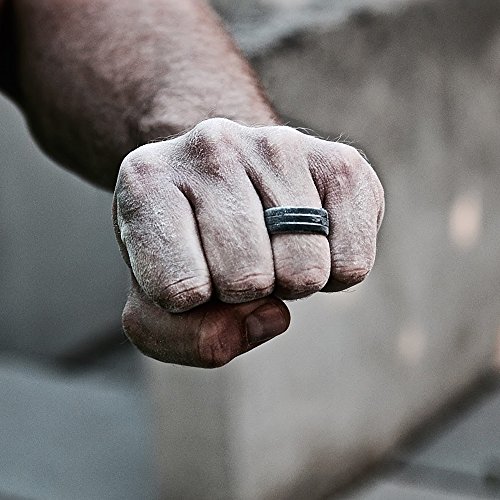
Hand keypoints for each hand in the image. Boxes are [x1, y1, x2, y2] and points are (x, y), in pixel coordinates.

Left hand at [113, 118, 383, 366]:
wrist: (230, 179)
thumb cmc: (191, 247)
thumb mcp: (158, 303)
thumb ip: (190, 339)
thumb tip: (273, 315)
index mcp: (146, 181)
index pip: (179, 292)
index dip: (190, 303)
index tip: (190, 267)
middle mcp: (211, 147)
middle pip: (247, 280)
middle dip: (244, 291)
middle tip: (237, 256)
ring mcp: (279, 145)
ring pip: (303, 272)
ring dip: (290, 280)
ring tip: (273, 245)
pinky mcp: (339, 161)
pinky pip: (353, 263)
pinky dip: (334, 274)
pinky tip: (311, 239)